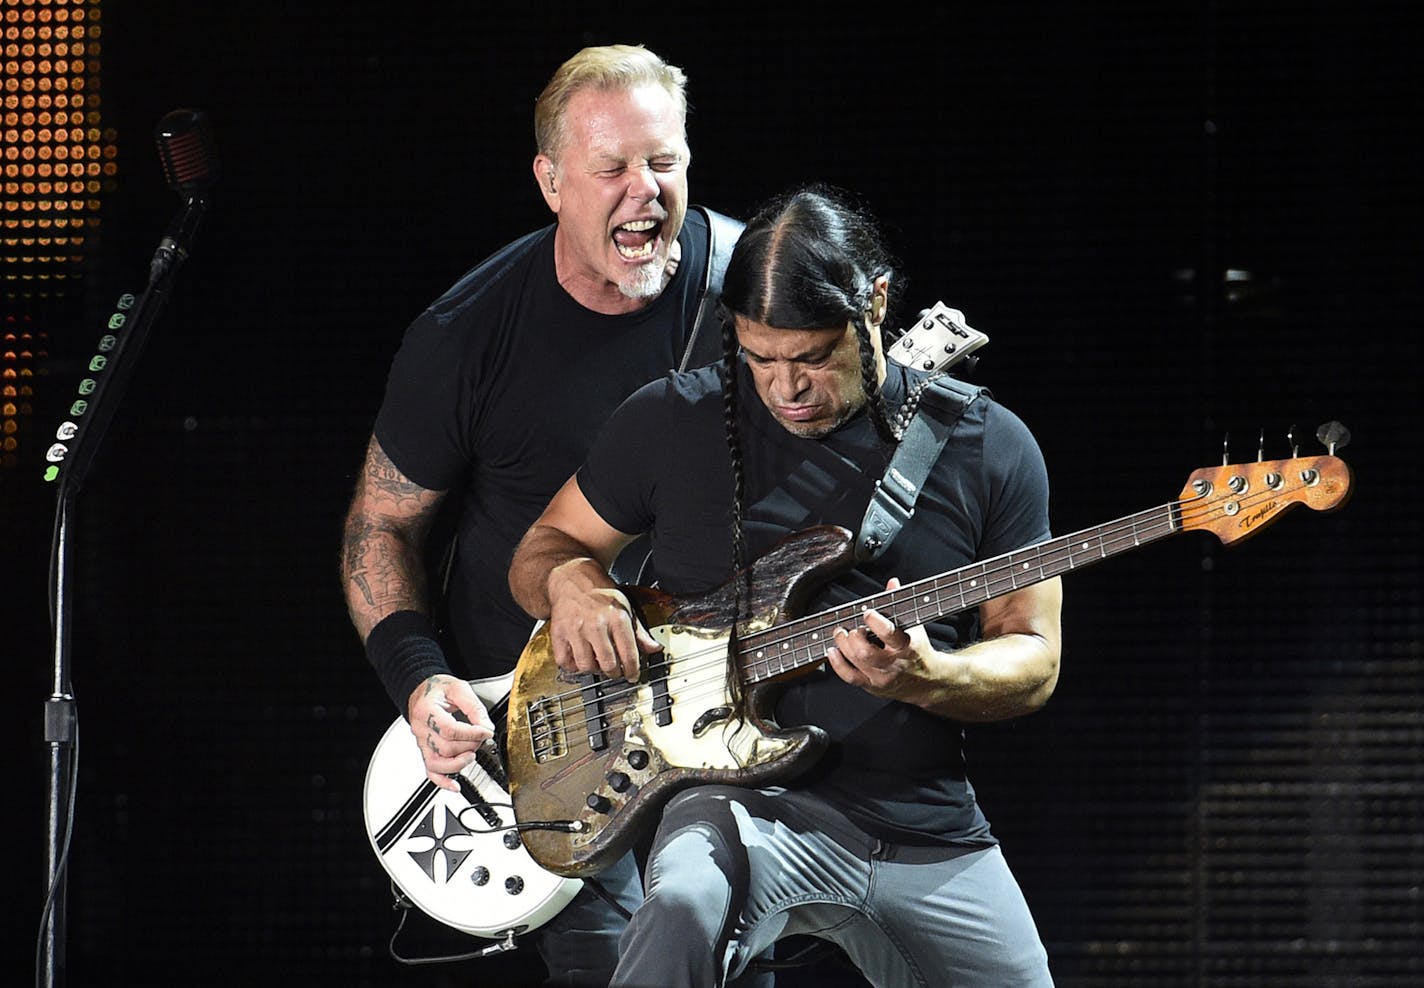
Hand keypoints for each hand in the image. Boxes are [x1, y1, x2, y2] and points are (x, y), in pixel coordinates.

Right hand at [406, 674, 494, 791]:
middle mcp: (421, 729)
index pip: (449, 730)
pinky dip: (442, 781)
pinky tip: (455, 786)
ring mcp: (422, 742)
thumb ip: (474, 707)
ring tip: (472, 755)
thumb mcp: (459, 689)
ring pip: (437, 763)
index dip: (471, 734)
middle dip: (469, 746)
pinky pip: (430, 771)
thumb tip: (486, 726)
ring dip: (458, 764)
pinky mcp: (425, 750)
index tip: (487, 731)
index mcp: (426, 711)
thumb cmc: (438, 689)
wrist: (422, 691)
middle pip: (445, 748)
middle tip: (481, 738)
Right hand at [547, 561, 659, 680]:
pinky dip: (572, 665)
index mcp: (617, 618)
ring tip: (597, 662)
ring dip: (594, 669)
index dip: (632, 671)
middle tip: (615, 670)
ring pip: (586, 666)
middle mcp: (596, 624)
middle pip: (608, 664)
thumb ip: (639, 631)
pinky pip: (565, 662)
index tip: (632, 675)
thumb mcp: (626, 607)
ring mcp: (576, 630)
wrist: (574, 578)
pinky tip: (580, 657)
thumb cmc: (601, 593)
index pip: (628, 654)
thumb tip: (654, 648)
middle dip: (614, 673)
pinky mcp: (559, 633)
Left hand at [825, 577, 928, 696]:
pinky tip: (832, 651)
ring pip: (856, 662)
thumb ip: (900, 604)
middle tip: (850, 627)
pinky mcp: (872, 686)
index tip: (867, 613)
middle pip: (866, 652)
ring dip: (843, 645)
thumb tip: (892, 582)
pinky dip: (837, 664)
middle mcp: (894, 664)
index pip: (890, 634)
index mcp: (907, 647)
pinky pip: (850, 677)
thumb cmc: (918, 650)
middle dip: (854, 636)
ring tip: (841, 634)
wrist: (928, 681)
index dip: (875, 622)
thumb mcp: (914, 626)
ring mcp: (882, 677)